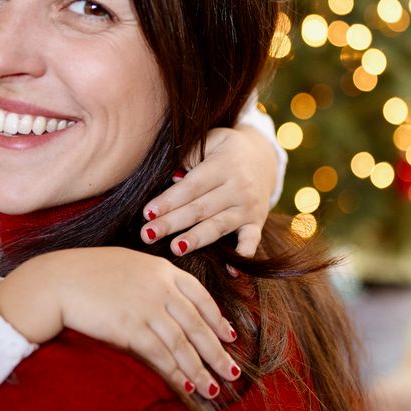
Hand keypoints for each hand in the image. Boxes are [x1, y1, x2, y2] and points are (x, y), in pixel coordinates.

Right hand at [0, 248, 237, 396]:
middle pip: (198, 325)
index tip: (229, 336)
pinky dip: (175, 373)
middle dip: (217, 352)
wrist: (58, 280)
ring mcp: (147, 308)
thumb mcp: (126, 265)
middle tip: (232, 372)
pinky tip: (186, 387)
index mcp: (162, 269)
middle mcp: (160, 287)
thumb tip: (166, 302)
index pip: (201, 296)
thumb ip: (151, 280)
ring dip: (200, 370)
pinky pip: (160, 355)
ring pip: (183, 344)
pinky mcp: (131, 328)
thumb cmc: (86, 273)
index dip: (217, 319)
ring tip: (214, 389)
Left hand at [140, 123, 277, 257]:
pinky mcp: (257, 222)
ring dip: (197, 239)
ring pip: (219, 226)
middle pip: (200, 209)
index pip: (191, 186)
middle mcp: (238, 188)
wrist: (263, 156)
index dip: (169, 200)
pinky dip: (243, 255)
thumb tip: (173, 176)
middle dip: (172, 223)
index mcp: (223, 165)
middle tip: (147, 234)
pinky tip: (230, 270)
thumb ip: (191, 154)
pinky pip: (252, 240)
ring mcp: (248, 207)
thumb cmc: (224, 150)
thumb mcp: (211, 140)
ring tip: (176, 248)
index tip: (147, 213)